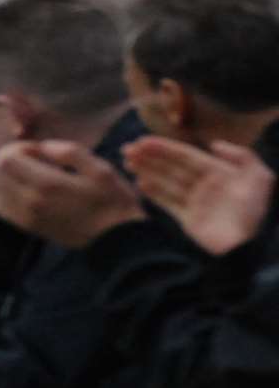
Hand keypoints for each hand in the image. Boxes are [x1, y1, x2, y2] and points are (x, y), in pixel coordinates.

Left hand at [0, 140, 145, 248]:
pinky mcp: (26, 227)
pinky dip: (2, 194)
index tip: (37, 150)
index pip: (6, 160)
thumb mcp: (99, 168)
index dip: (17, 148)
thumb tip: (43, 146)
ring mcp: (25, 217)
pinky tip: (22, 189)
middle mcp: (30, 201)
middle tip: (32, 160)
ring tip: (27, 174)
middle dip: (9, 160)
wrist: (113, 238)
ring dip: (4, 177)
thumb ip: (70, 152)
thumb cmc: (111, 200)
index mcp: (47, 184)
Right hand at [123, 137, 276, 254]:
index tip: (143, 141)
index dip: (165, 148)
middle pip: (172, 167)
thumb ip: (242, 156)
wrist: (243, 246)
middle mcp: (204, 185)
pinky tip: (140, 183)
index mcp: (219, 172)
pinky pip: (167, 202)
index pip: (187, 156)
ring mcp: (194, 202)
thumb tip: (214, 145)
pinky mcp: (187, 219)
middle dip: (150, 158)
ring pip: (166, 182)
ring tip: (127, 162)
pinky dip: (154, 193)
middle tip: (127, 149)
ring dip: (146, 171)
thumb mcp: (259, 177)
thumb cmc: (252, 211)